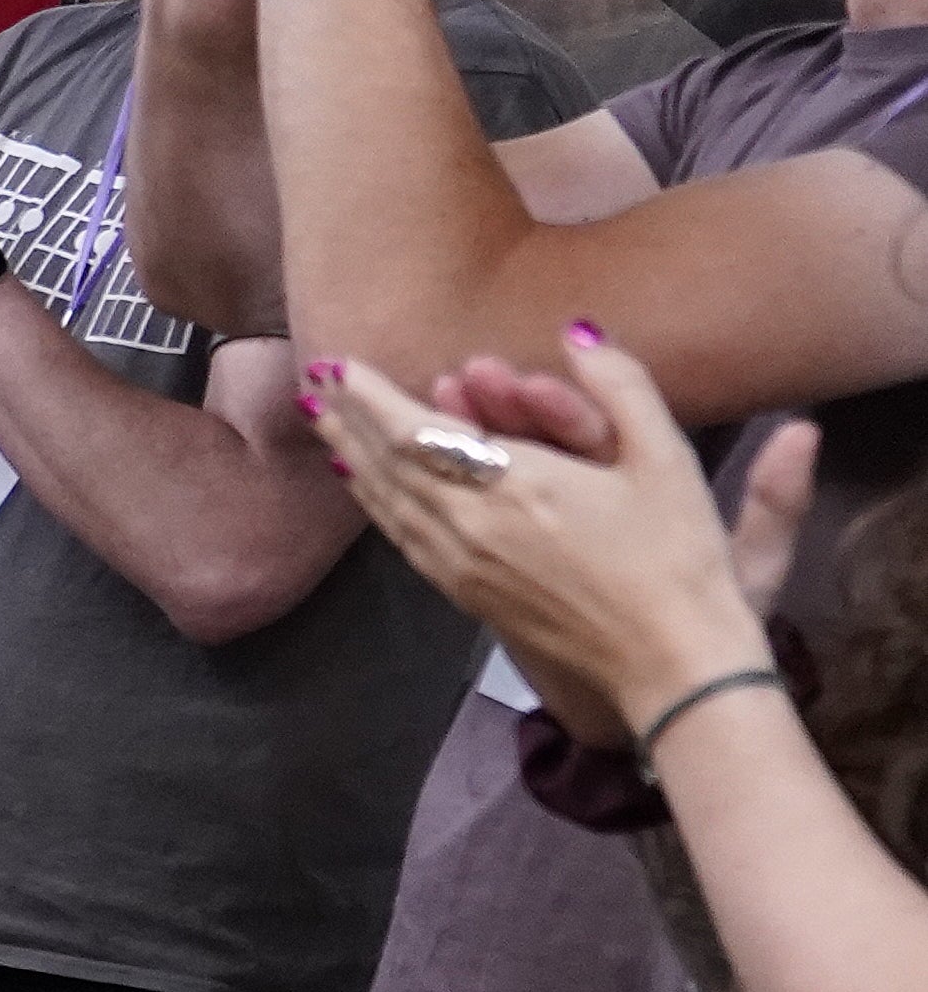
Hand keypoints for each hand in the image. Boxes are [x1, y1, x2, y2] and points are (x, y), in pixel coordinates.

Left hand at [307, 332, 778, 731]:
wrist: (669, 659)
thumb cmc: (677, 556)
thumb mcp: (665, 458)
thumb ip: (621, 386)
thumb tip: (576, 331)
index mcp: (513, 486)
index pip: (415, 431)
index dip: (372, 395)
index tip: (340, 363)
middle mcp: (470, 527)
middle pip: (385, 465)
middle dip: (348, 419)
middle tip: (314, 382)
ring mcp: (460, 566)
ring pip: (387, 503)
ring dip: (352, 458)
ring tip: (325, 423)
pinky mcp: (465, 596)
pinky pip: (403, 539)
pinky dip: (376, 504)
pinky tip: (368, 488)